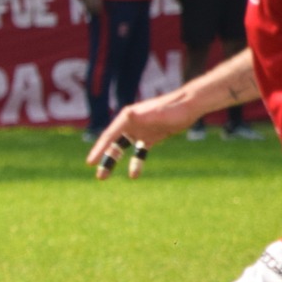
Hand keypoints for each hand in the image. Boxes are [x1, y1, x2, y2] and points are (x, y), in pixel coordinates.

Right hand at [85, 88, 199, 176]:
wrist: (191, 105)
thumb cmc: (175, 108)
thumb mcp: (160, 113)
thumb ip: (144, 116)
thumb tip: (128, 115)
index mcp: (128, 117)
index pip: (110, 135)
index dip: (99, 149)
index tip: (90, 162)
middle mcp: (131, 123)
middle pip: (112, 143)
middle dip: (103, 158)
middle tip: (98, 175)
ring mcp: (140, 130)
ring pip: (122, 148)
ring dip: (113, 161)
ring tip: (105, 176)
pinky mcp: (151, 136)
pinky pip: (139, 151)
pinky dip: (136, 162)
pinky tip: (134, 175)